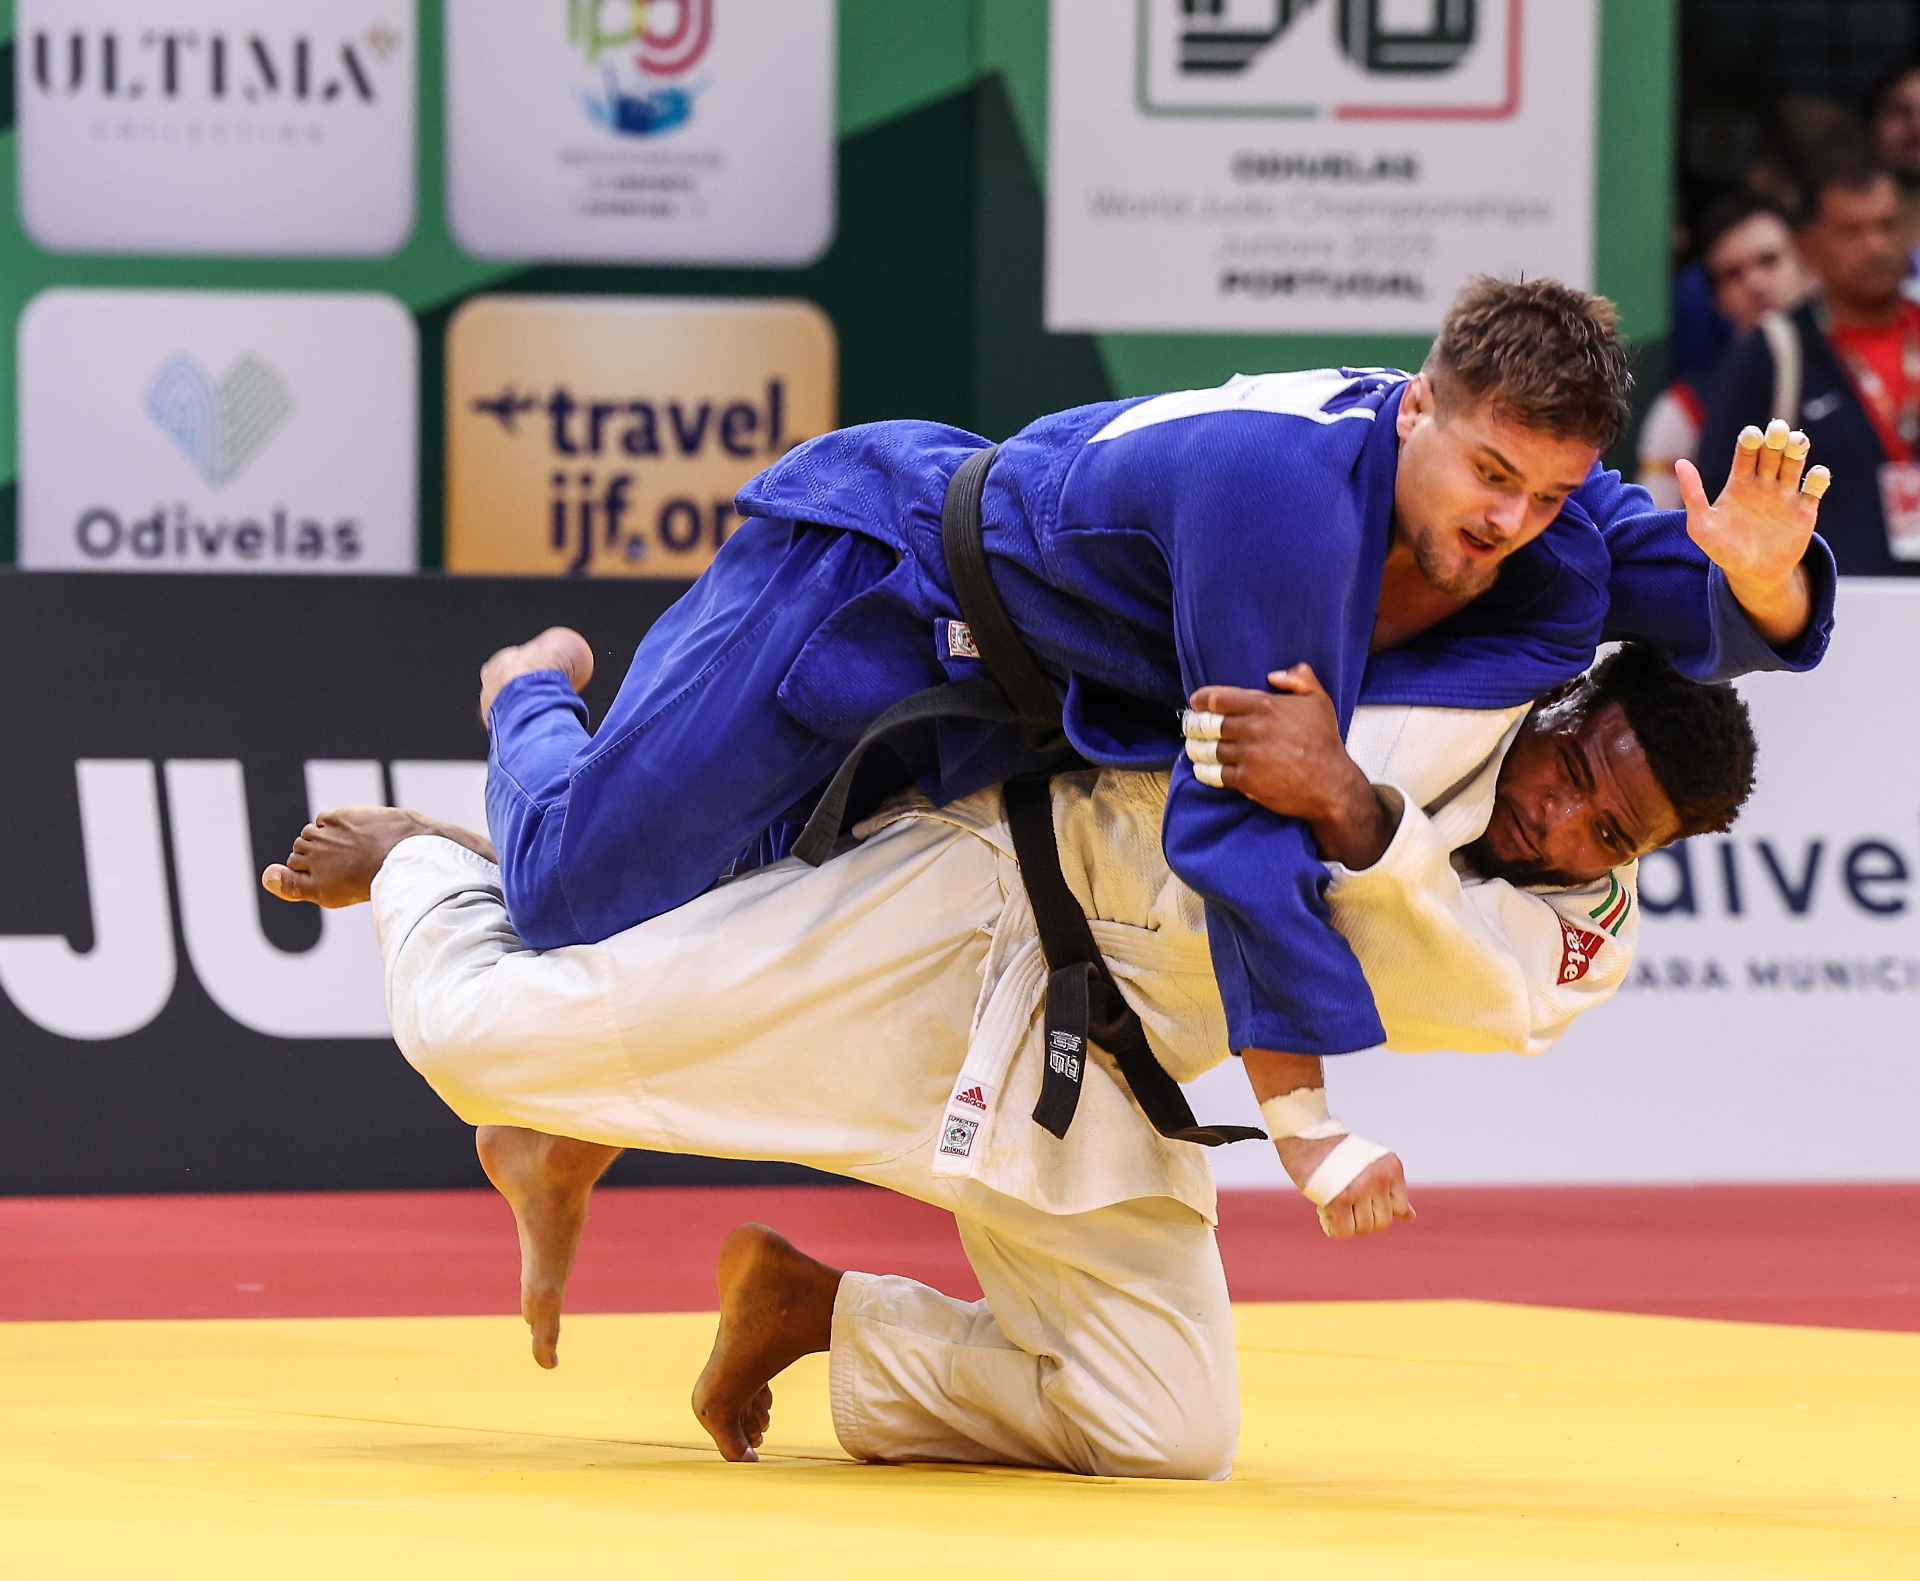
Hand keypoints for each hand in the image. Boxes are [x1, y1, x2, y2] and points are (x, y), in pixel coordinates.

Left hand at [1185, 664, 1395, 867]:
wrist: (1330, 783)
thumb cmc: (1325, 741)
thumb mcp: (1320, 701)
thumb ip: (1301, 679)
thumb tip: (1274, 674)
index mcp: (1266, 706)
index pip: (1219, 699)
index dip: (1202, 699)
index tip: (1195, 702)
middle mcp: (1253, 729)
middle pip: (1209, 724)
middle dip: (1195, 725)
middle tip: (1189, 726)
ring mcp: (1248, 755)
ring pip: (1210, 749)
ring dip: (1197, 748)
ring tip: (1193, 747)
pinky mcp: (1246, 780)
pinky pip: (1216, 773)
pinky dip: (1205, 771)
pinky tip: (1201, 768)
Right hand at [1275, 1133, 1415, 1236]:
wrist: (1304, 1133)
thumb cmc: (1336, 1150)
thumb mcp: (1370, 1165)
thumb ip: (1390, 1190)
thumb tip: (1411, 1217)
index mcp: (1392, 1166)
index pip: (1399, 1208)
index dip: (1379, 1209)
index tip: (1361, 1200)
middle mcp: (1380, 1177)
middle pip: (1383, 1223)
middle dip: (1363, 1219)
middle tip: (1346, 1206)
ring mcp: (1360, 1188)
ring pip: (1363, 1229)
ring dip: (1348, 1224)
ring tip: (1334, 1206)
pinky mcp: (1338, 1199)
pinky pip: (1344, 1232)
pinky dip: (1334, 1229)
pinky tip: (1324, 1214)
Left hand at [1675, 420, 1826, 644]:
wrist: (1752, 574)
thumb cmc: (1722, 549)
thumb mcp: (1701, 526)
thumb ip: (1693, 495)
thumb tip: (1680, 463)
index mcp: (1739, 482)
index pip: (1746, 453)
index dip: (1749, 441)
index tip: (1751, 434)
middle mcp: (1764, 482)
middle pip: (1772, 453)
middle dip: (1776, 439)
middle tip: (1778, 428)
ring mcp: (1785, 494)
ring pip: (1794, 464)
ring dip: (1798, 451)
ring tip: (1798, 442)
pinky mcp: (1804, 510)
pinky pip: (1814, 489)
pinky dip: (1818, 478)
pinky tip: (1816, 475)